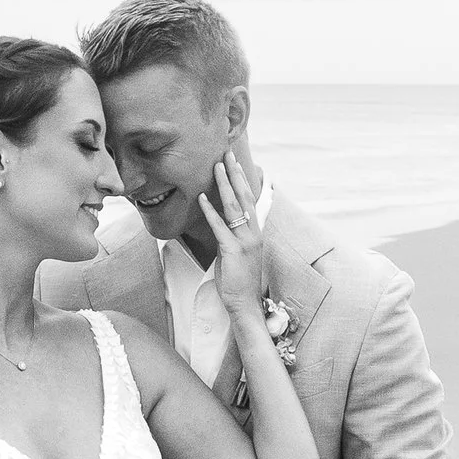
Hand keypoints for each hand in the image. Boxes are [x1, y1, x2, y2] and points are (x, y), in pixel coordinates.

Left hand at [194, 151, 268, 322]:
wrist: (245, 305)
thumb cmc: (239, 282)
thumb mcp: (237, 254)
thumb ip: (232, 237)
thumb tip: (222, 224)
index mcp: (255, 233)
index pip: (249, 200)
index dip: (242, 180)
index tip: (234, 163)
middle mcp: (253, 233)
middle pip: (244, 196)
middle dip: (235, 173)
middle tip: (227, 153)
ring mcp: (245, 241)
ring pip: (234, 206)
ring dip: (224, 184)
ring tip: (216, 165)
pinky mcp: (233, 250)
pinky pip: (220, 226)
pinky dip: (211, 211)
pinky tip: (202, 197)